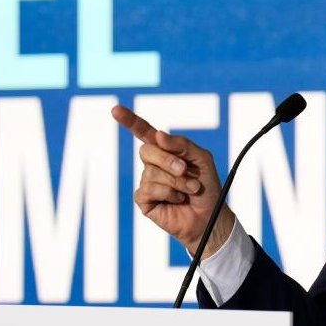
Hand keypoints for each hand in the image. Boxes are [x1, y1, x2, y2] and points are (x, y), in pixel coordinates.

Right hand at [112, 105, 234, 256]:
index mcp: (164, 150)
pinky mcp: (144, 200)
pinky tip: (177, 199)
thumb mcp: (201, 158)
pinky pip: (148, 189)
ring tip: (190, 189)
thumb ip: (182, 144)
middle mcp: (152, 164)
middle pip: (147, 151)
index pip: (143, 132)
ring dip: (176, 181)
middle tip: (185, 170)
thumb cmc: (206, 185)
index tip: (115, 110)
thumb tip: (158, 135)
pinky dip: (168, 193)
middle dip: (168, 160)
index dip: (129, 120)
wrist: (210, 215)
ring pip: (151, 172)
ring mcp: (147, 181)